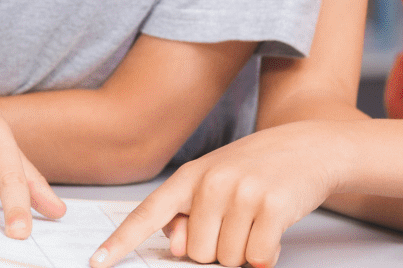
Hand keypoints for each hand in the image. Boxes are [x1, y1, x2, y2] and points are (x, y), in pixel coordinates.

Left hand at [90, 122, 345, 267]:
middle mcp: (209, 182)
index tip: (97, 261)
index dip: (121, 241)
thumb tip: (171, 245)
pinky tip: (272, 228)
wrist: (306, 147)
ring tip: (255, 220)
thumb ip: (187, 213)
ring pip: (228, 260)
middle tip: (235, 223)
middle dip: (216, 250)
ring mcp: (240, 194)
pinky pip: (259, 259)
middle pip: (195, 253)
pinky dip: (267, 255)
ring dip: (244, 252)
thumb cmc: (254, 169)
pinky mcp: (272, 208)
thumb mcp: (213, 181)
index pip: (148, 213)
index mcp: (188, 177)